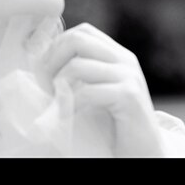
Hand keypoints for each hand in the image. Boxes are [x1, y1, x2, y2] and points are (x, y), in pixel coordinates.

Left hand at [38, 23, 164, 156]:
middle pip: (77, 40)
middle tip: (46, 86)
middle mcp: (125, 60)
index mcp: (117, 55)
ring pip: (77, 66)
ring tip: (56, 104)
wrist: (144, 152)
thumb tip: (40, 63)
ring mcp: (128, 76)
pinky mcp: (128, 96)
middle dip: (53, 61)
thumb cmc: (114, 125)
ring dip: (58, 86)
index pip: (82, 32)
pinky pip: (87, 92)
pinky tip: (68, 117)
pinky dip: (70, 105)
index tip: (45, 72)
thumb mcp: (96, 91)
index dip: (57, 47)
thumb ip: (80, 74)